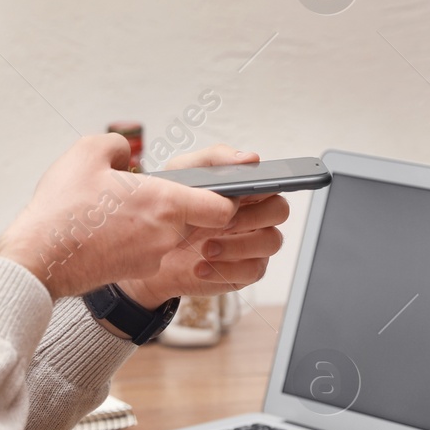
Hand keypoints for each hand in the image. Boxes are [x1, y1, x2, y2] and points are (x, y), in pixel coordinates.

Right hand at [0, 134, 238, 299]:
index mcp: (166, 204)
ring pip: (165, 233)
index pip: (223, 208)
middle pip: (191, 218)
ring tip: (113, 209)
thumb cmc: (62, 209)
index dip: (223, 196)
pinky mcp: (134, 272)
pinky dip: (132, 239)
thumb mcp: (87, 152)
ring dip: (149, 221)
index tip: (210, 186)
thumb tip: (126, 158)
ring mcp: (151, 258)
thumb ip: (118, 146)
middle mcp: (166, 235)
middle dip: (173, 203)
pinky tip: (104, 229)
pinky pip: (145, 249)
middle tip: (139, 190)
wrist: (36, 260)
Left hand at [117, 144, 288, 307]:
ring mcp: (252, 245)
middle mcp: (255, 217)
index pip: (272, 183)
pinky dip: (227, 269)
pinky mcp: (242, 271)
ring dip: (239, 245)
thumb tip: (250, 158)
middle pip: (279, 211)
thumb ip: (215, 159)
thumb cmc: (173, 208)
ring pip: (271, 242)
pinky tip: (201, 266)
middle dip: (253, 216)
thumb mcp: (183, 174)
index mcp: (245, 191)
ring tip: (206, 248)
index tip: (242, 194)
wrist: (150, 249)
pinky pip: (252, 271)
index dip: (265, 186)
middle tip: (224, 221)